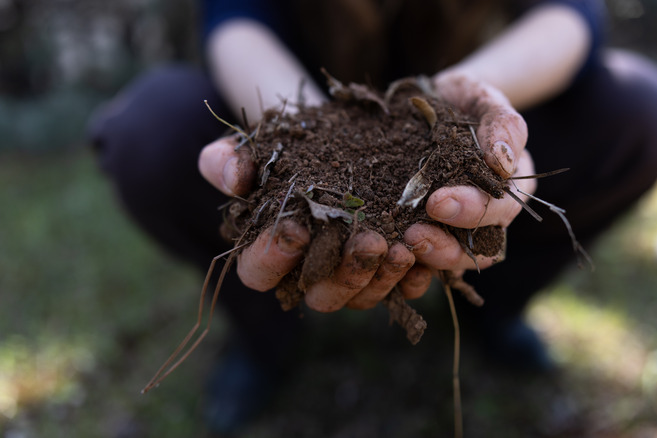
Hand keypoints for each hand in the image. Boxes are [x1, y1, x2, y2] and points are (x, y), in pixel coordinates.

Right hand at [198, 136, 430, 311]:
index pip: (259, 273)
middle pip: (319, 296)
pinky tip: (425, 255)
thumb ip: (228, 160)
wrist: (339, 139)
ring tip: (402, 247)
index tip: (295, 228)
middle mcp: (311, 275)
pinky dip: (414, 277)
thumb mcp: (257, 147)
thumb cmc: (288, 149)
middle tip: (367, 242)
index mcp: (270, 254)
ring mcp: (352, 277)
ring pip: (362, 298)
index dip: (272, 257)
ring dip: (382, 277)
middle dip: (343, 274)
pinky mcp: (388, 271)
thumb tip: (233, 179)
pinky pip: (403, 289)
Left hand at [403, 72, 535, 273]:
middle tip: (414, 236)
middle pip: (482, 246)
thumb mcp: (484, 97)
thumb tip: (504, 163)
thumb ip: (502, 124)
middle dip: (448, 245)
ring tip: (401, 246)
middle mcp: (491, 212)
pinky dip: (412, 259)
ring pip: (456, 258)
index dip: (473, 211)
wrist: (432, 103)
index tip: (437, 202)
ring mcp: (461, 225)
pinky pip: (428, 254)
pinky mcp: (432, 229)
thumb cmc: (464, 100)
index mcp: (512, 184)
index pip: (501, 208)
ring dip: (430, 258)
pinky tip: (389, 251)